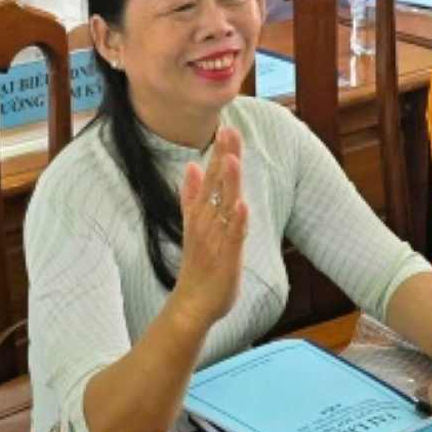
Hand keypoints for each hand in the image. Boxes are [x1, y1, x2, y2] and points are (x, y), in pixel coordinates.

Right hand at [169, 126, 248, 329]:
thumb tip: (190, 166)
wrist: (192, 303)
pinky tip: (241, 205)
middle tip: (227, 130)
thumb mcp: (192, 224)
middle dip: (222, 158)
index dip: (218, 153)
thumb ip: (190, 195)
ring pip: (223, 206)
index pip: (210, 177)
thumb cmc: (198, 264)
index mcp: (201, 213)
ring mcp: (216, 239)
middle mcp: (206, 222)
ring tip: (231, 159)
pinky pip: (233, 236)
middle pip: (216, 185)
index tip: (225, 128)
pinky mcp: (227, 257)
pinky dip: (236, 221)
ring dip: (227, 183)